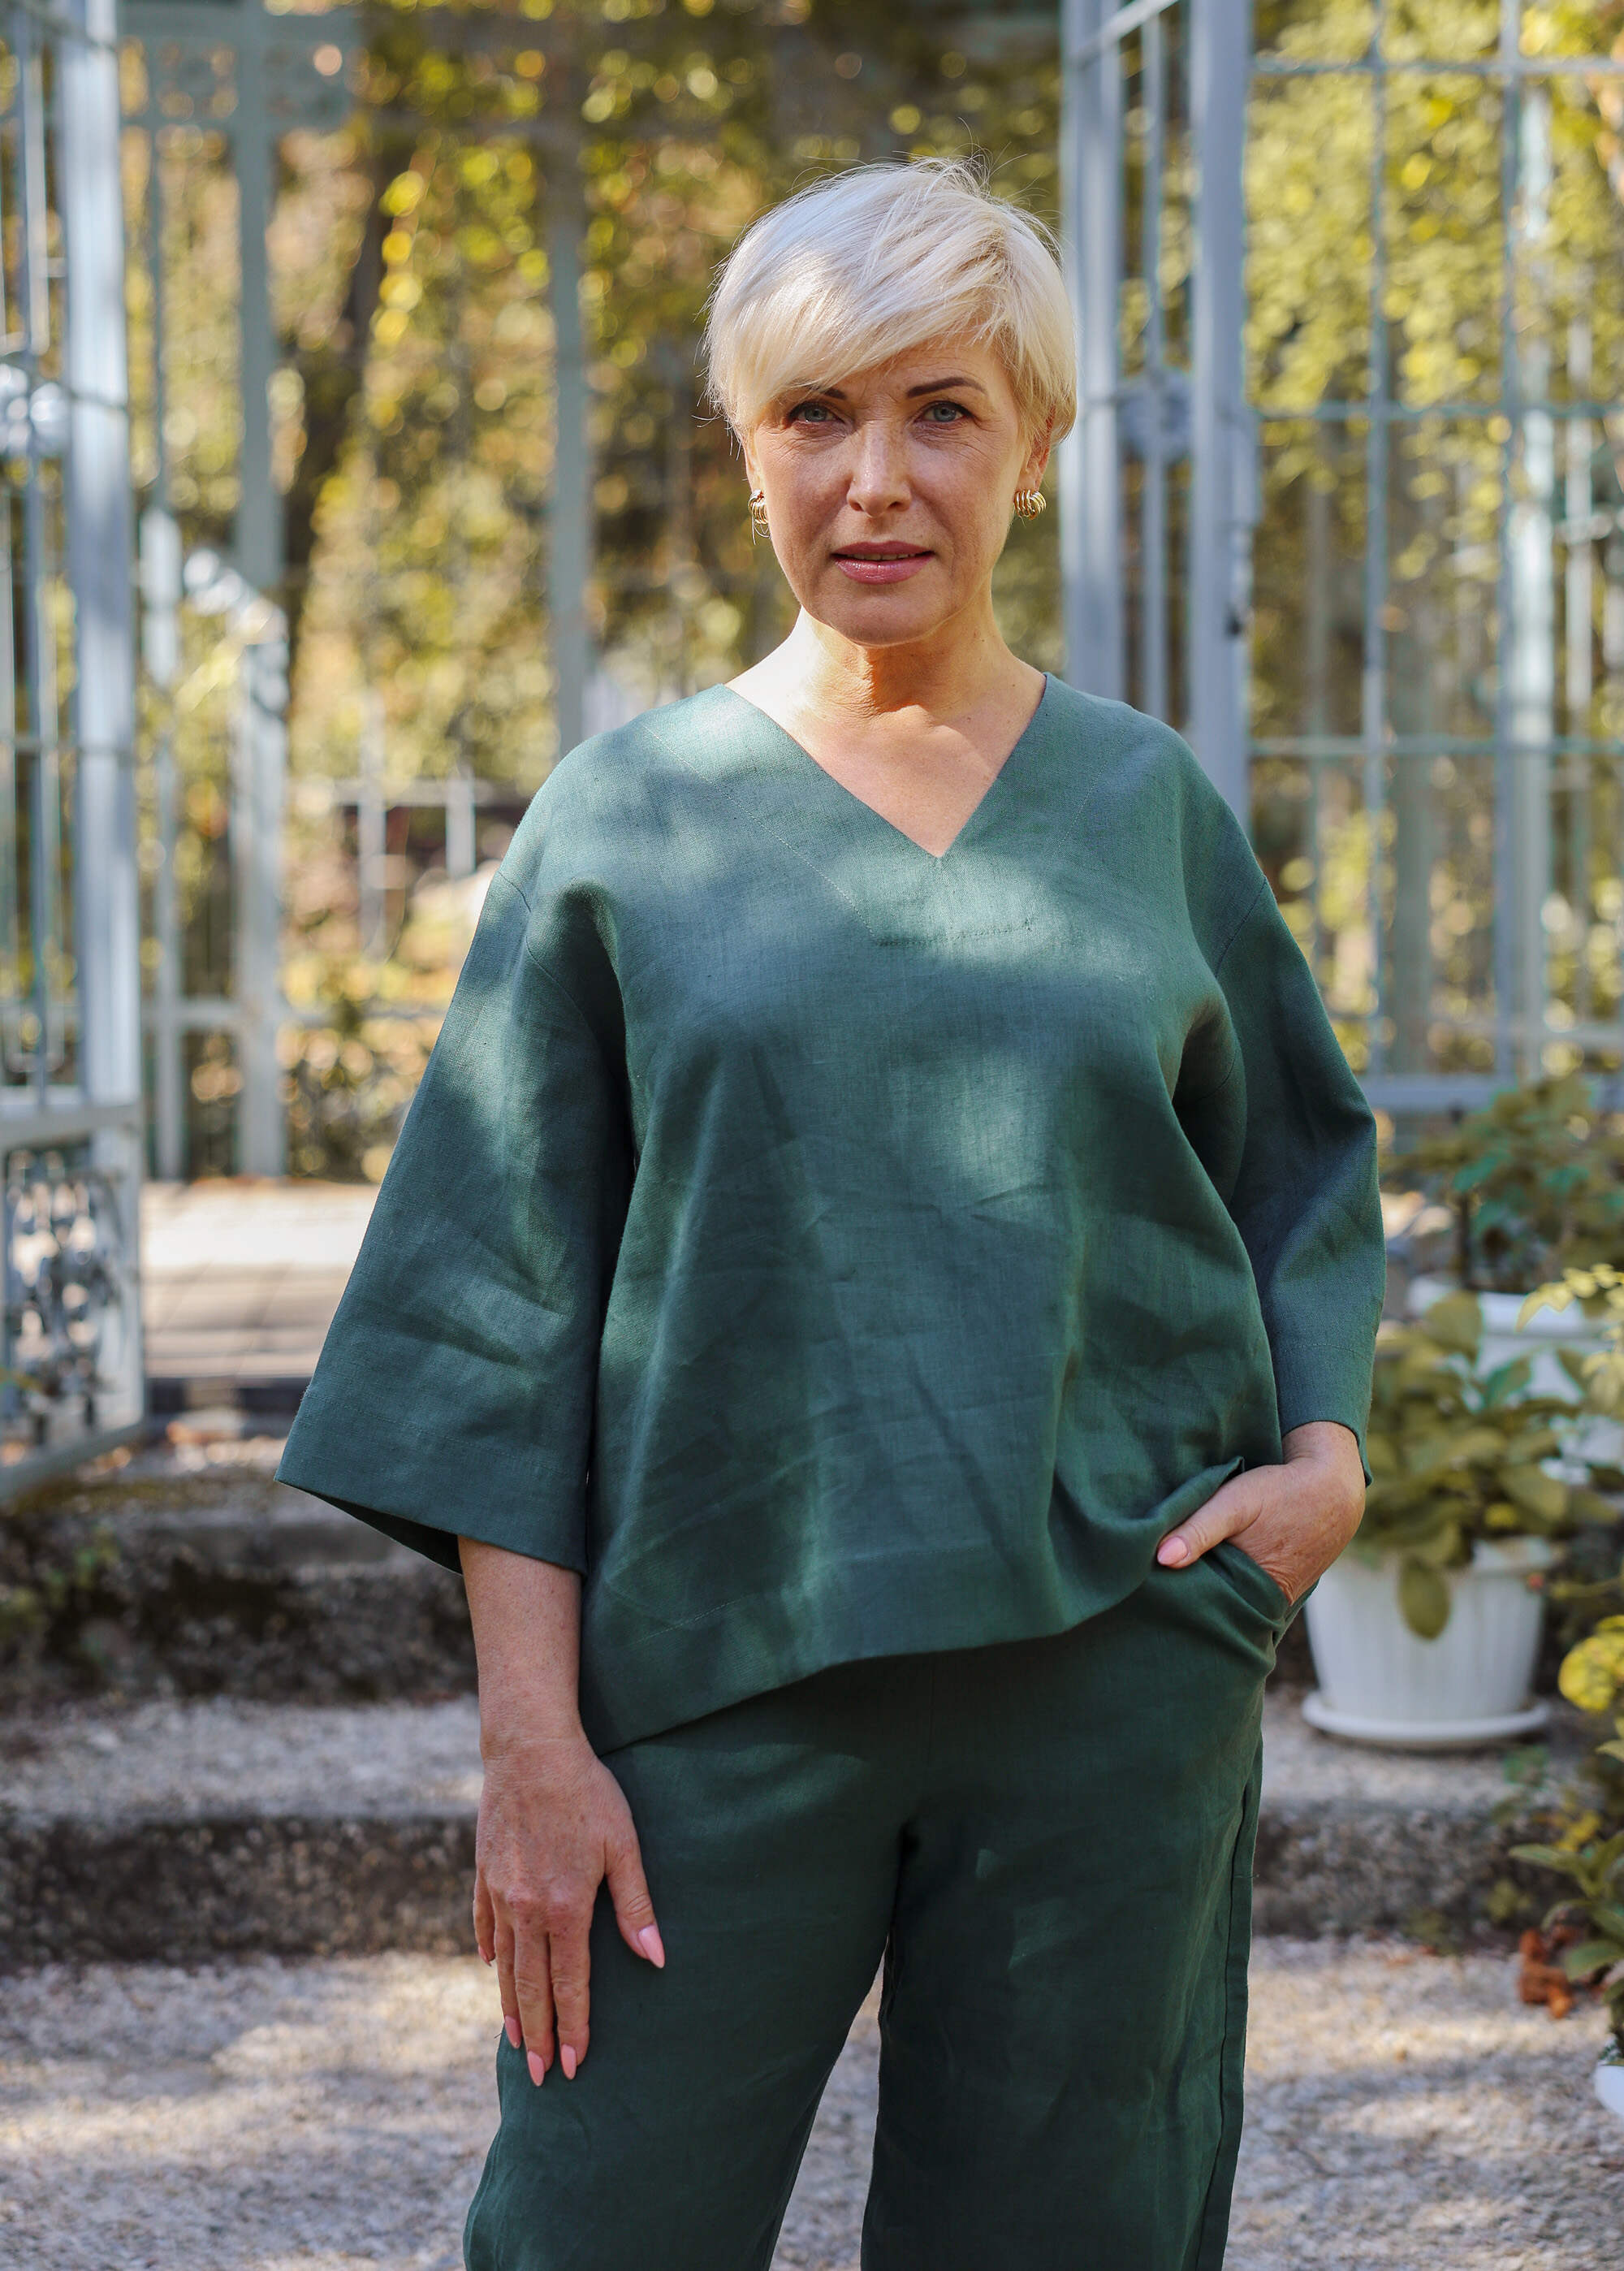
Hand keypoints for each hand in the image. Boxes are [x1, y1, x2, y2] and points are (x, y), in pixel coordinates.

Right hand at [473, 1729, 664, 2087]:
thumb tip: (656, 1958)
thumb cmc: (587, 1792)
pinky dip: (491, 1953)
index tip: (575, 2065)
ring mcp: (500, 1893)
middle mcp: (527, 1910)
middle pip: (532, 1987)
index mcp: (566, 1907)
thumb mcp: (624, 1844)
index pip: (570, 1983)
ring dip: (511, 2007)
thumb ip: (636, 1905)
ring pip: (506, 1965)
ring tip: (516, 2041)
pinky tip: (494, 1972)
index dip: (574, 2027)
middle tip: (540, 2076)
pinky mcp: (484, 1873)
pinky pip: (484, 1926)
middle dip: (539, 2035)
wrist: (530, 1749)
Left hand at [1154, 1421, 1364, 1605]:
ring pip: (1230, 1602)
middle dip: (1188, 1598)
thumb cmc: (1281, 1493)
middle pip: (1214, 1608)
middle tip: (1155, 1584)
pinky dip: (1230, 1586)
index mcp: (1250, 1590)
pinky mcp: (1282, 1591)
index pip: (1198, 1605)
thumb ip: (1199, 1529)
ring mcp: (1276, 1601)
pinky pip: (1247, 1595)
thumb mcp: (1235, 1503)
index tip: (1145, 1585)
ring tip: (1180, 1576)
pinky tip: (1213, 1570)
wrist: (1334, 1491)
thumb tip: (1161, 1559)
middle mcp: (1263, 1604)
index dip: (1173, 1594)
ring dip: (1210, 1591)